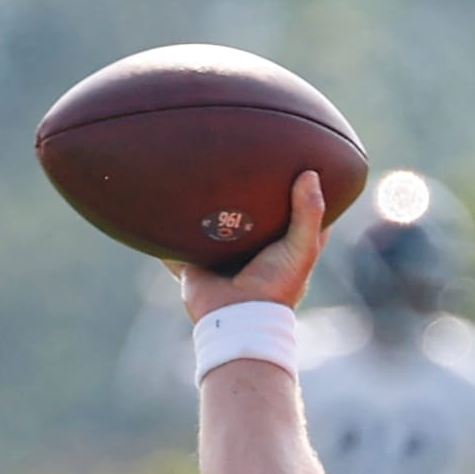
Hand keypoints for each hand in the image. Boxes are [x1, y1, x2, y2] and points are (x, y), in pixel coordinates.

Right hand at [169, 171, 328, 322]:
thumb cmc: (275, 284)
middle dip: (243, 194)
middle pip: (248, 216)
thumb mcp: (302, 247)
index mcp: (280, 247)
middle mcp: (251, 250)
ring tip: (199, 174)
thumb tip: (311, 173)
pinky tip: (163, 204)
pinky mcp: (195, 262)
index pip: (291, 215)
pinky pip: (178, 245)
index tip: (293, 163)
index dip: (293, 192)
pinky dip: (171, 232)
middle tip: (237, 159)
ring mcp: (221, 257)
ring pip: (212, 226)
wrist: (236, 314)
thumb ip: (309, 213)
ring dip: (206, 209)